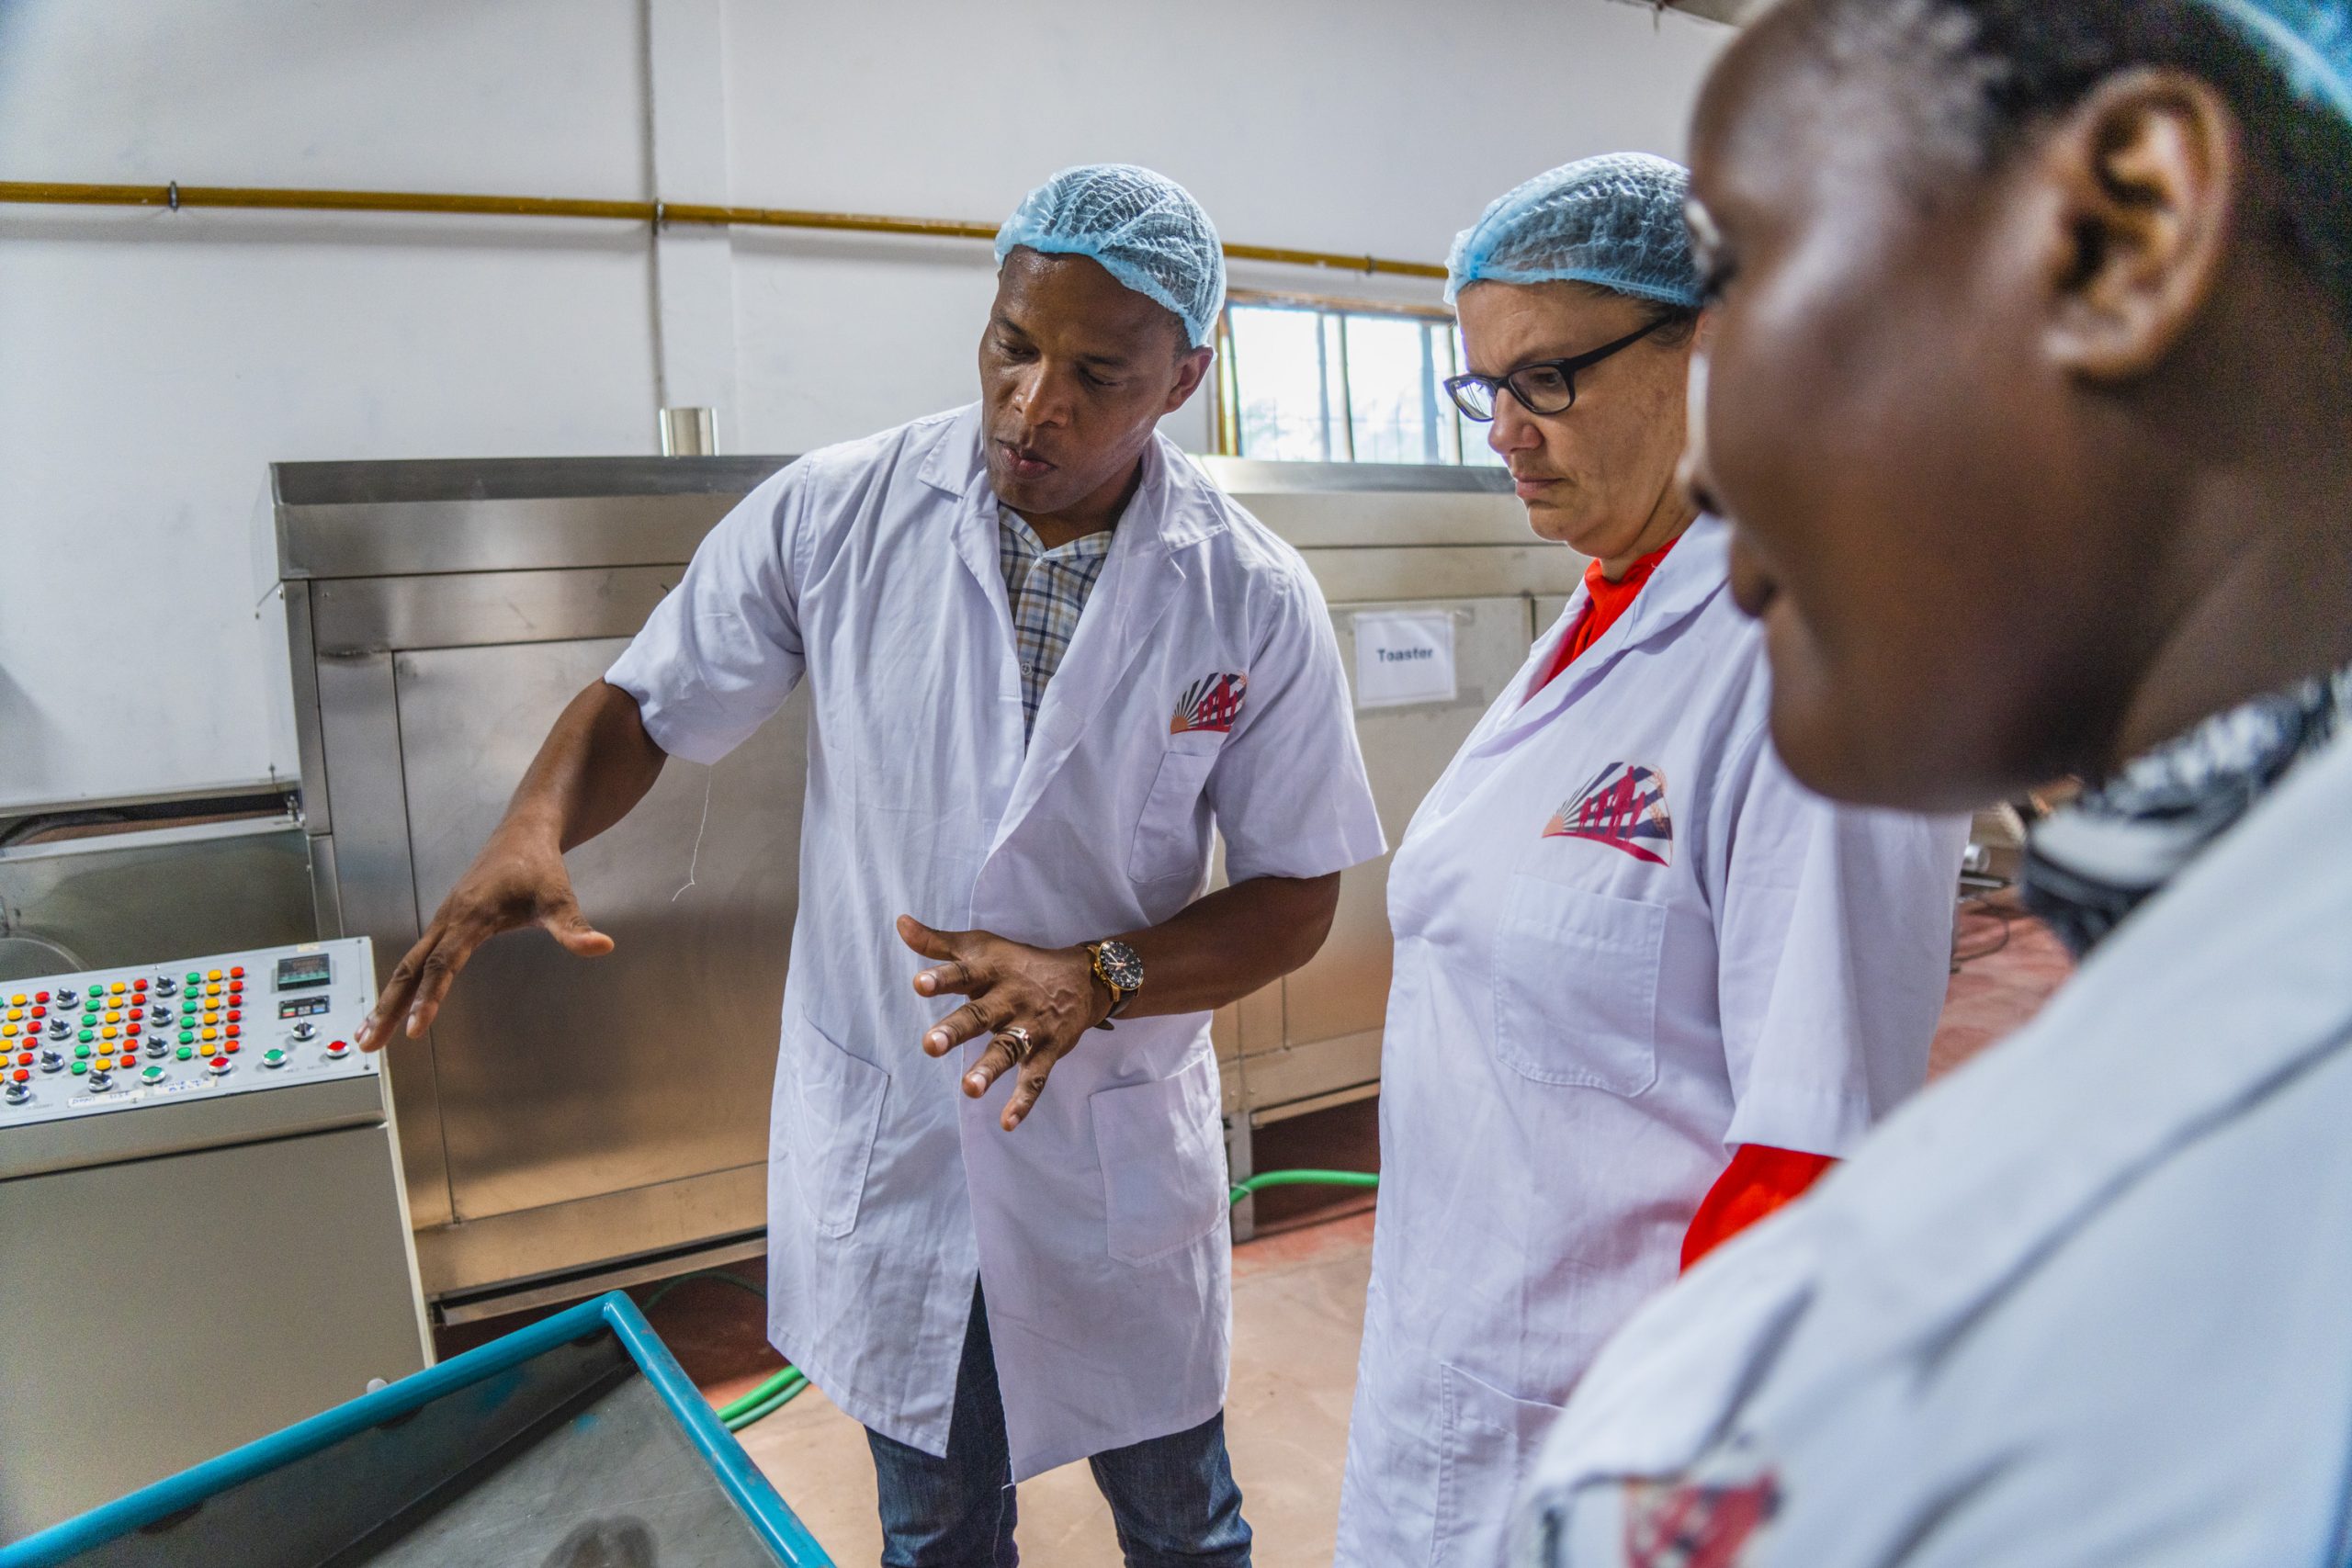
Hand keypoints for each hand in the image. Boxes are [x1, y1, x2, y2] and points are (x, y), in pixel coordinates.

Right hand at [356, 831, 612, 1051]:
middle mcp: (448, 919)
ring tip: (367, 1037)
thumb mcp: (560, 898)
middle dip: (389, 1007)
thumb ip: (575, 928)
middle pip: (410, 969)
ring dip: (387, 1000)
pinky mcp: (445, 923)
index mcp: (471, 915)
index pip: (443, 963)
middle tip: (368, 1044)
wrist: (523, 833)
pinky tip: (393, 1006)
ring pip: (407, 965)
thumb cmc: (540, 866)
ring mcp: (443, 920)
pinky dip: (400, 984)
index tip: (416, 1029)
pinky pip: (416, 958)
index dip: (430, 997)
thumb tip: (601, 946)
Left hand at [897, 915, 1110, 1130]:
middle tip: (931, 1045)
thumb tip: (900, 923)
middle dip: (956, 1030)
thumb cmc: (1019, 962)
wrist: (1085, 978)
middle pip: (980, 1015)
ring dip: (990, 1069)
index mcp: (990, 972)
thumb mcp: (981, 947)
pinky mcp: (1048, 1051)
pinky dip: (1024, 1101)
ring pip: (1009, 1049)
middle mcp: (1010, 999)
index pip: (962, 974)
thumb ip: (938, 943)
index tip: (919, 984)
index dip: (941, 979)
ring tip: (969, 1089)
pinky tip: (1007, 1123)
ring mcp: (1031, 1027)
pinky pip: (1035, 1078)